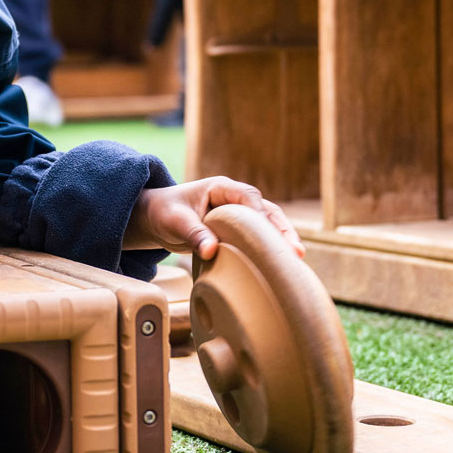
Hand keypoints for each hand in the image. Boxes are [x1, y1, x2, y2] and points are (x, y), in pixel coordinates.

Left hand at [124, 176, 304, 260]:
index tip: (268, 236)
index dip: (260, 215)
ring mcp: (239, 215)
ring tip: (296, 260)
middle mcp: (235, 199)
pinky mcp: (238, 231)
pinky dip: (270, 248)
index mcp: (222, 188)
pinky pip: (259, 237)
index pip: (249, 197)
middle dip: (282, 230)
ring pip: (268, 224)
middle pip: (266, 211)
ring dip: (282, 239)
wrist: (156, 218)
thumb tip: (211, 251)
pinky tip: (281, 264)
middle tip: (295, 252)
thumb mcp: (175, 222)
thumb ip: (193, 234)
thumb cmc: (165, 213)